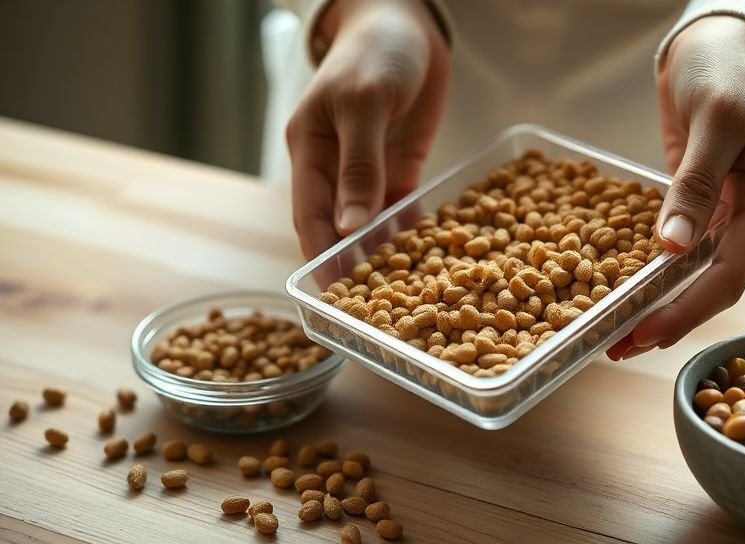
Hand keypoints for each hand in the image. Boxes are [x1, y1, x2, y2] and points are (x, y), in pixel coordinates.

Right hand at [287, 0, 449, 271]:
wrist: (409, 22)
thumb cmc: (374, 53)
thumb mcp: (363, 105)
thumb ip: (358, 165)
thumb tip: (350, 228)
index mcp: (309, 149)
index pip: (310, 215)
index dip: (320, 255)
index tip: (332, 293)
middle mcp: (335, 166)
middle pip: (340, 227)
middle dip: (353, 265)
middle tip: (373, 307)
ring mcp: (368, 169)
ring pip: (371, 223)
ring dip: (384, 253)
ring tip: (403, 293)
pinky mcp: (400, 166)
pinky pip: (402, 207)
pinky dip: (410, 230)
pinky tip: (427, 257)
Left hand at [608, 16, 744, 359]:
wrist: (726, 45)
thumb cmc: (729, 70)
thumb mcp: (715, 121)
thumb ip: (695, 184)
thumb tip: (673, 248)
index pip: (734, 272)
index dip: (691, 309)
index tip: (647, 334)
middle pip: (718, 284)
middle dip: (673, 319)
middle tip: (622, 346)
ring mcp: (731, 212)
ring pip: (701, 274)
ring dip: (664, 304)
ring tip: (622, 332)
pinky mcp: (703, 205)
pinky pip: (684, 249)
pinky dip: (658, 274)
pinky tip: (630, 291)